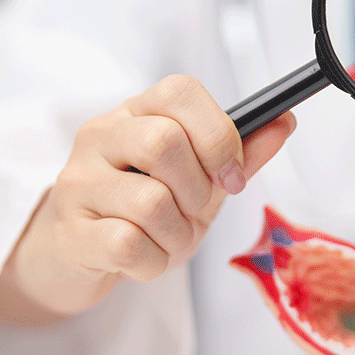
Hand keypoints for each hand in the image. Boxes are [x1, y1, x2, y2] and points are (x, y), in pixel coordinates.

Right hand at [0, 75, 296, 324]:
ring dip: (177, 234)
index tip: (230, 175)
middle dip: (197, 189)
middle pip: (163, 142)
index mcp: (135, 112)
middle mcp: (100, 137)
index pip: (178, 92)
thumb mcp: (198, 179)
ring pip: (150, 202)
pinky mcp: (69, 232)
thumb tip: (286, 121)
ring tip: (168, 239)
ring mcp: (77, 182)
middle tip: (195, 210)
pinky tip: (143, 258)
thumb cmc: (144, 208)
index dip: (216, 134)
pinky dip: (152, 262)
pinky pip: (127, 245)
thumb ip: (240, 153)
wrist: (79, 253)